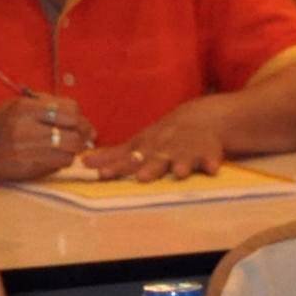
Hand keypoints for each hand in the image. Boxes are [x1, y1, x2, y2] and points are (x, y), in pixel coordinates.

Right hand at [0, 90, 89, 180]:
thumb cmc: (3, 122)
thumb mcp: (20, 104)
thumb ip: (48, 105)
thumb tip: (80, 117)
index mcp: (25, 107)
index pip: (70, 111)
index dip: (82, 119)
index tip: (83, 124)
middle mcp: (26, 128)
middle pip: (74, 135)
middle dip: (82, 137)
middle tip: (83, 139)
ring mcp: (26, 150)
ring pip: (69, 153)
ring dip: (73, 151)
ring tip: (67, 148)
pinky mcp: (26, 168)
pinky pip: (58, 165)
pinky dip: (62, 161)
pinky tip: (55, 157)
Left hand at [89, 108, 229, 180]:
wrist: (201, 119)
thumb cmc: (163, 137)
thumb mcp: (138, 142)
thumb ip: (112, 155)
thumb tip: (83, 163)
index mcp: (147, 146)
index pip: (128, 157)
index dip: (116, 165)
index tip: (101, 174)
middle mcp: (164, 148)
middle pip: (155, 159)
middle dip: (149, 167)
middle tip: (142, 177)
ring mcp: (186, 150)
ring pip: (182, 158)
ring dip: (180, 165)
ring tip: (179, 173)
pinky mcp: (207, 152)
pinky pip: (210, 158)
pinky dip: (211, 162)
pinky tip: (212, 169)